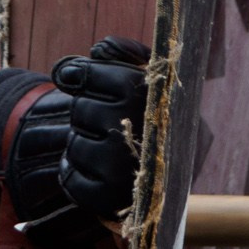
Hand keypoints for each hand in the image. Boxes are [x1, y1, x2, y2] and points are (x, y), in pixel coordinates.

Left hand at [5, 36, 149, 248]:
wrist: (178, 167)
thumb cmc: (154, 110)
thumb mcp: (147, 72)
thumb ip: (122, 52)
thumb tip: (96, 50)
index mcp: (148, 94)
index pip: (88, 74)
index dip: (81, 74)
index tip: (81, 77)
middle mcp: (139, 131)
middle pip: (79, 109)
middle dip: (87, 111)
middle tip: (112, 119)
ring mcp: (124, 169)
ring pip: (74, 144)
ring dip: (83, 142)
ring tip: (111, 144)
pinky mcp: (109, 198)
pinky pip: (70, 178)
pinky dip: (74, 171)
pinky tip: (97, 167)